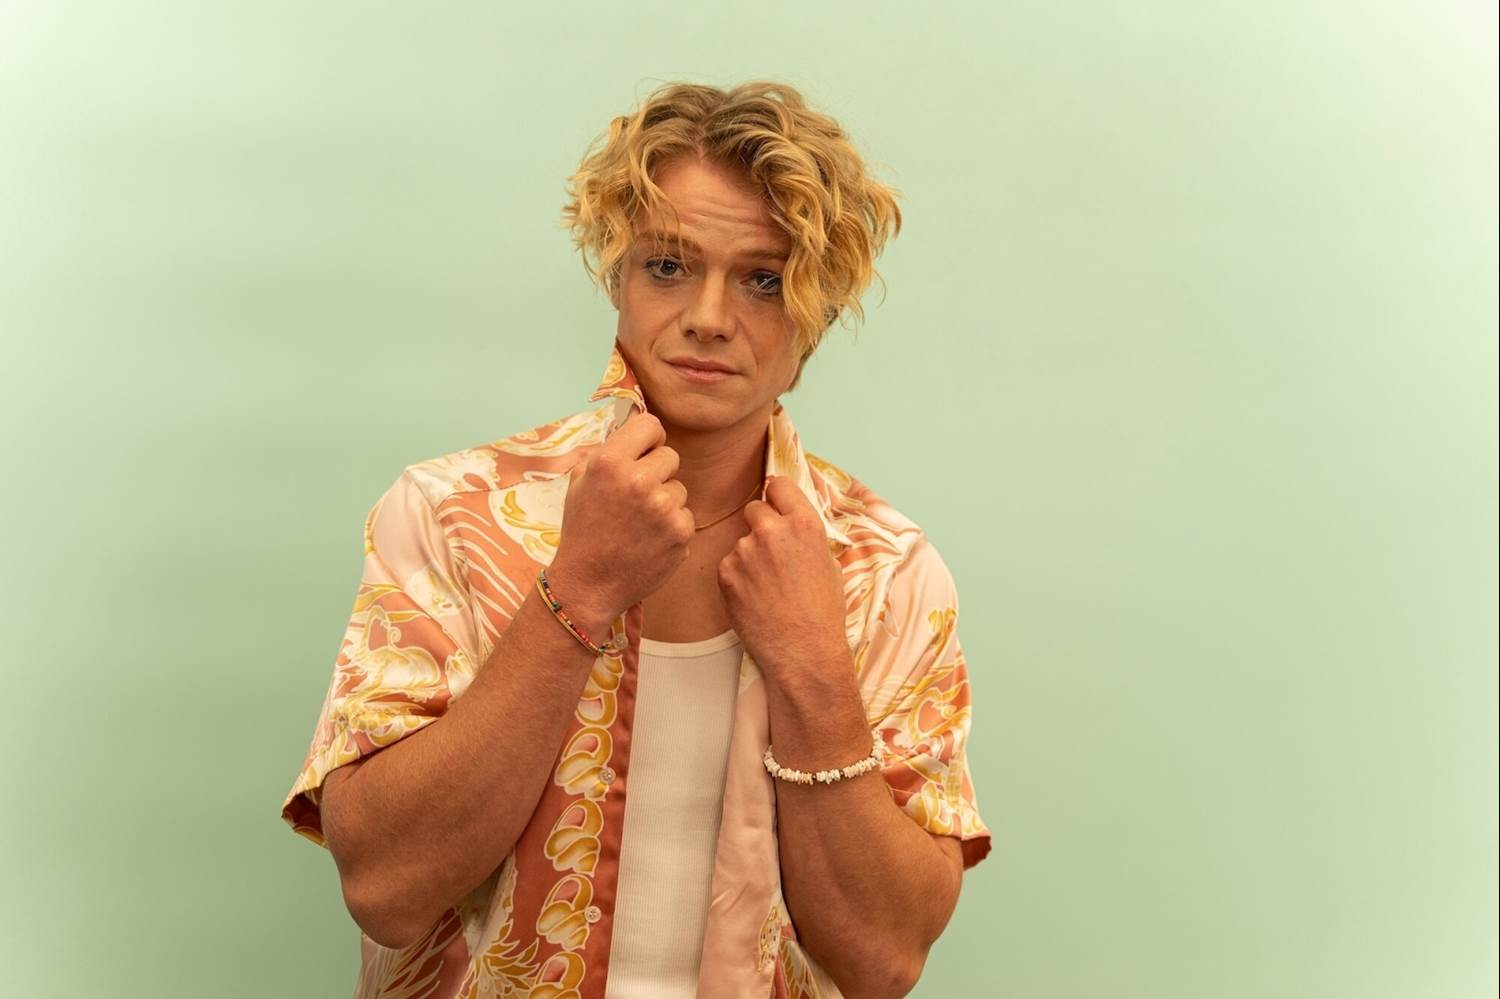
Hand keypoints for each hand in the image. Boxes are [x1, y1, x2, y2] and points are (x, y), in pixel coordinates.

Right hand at [549, 411, 691, 626]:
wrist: (588, 584)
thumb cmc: (582, 531)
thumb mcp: (580, 482)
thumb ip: (607, 452)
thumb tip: (634, 431)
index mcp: (610, 462)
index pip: (650, 424)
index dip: (648, 439)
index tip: (644, 452)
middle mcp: (639, 481)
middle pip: (670, 456)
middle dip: (656, 472)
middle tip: (636, 497)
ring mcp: (663, 508)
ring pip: (679, 488)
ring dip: (664, 502)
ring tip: (639, 524)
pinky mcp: (681, 532)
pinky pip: (685, 515)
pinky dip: (672, 527)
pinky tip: (649, 540)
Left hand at [716, 475, 847, 676]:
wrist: (804, 652)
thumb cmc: (823, 613)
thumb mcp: (829, 563)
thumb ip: (806, 536)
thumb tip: (791, 522)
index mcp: (804, 523)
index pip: (778, 485)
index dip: (777, 497)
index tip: (776, 505)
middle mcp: (772, 530)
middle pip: (754, 509)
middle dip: (761, 526)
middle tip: (771, 554)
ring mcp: (745, 551)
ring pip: (740, 541)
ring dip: (749, 556)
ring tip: (767, 587)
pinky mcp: (726, 573)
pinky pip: (729, 565)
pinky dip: (737, 578)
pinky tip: (755, 598)